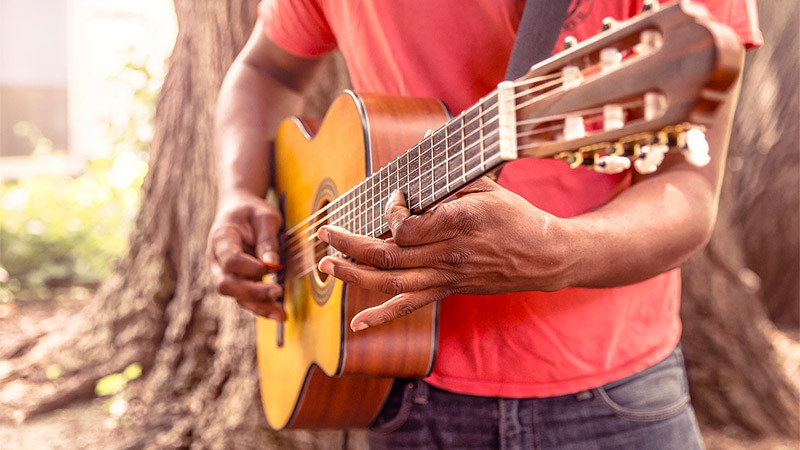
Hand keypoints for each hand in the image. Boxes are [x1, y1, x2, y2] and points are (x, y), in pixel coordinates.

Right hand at [207, 190, 285, 319]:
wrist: (238, 210)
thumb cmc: (252, 211)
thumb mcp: (265, 216)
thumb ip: (267, 240)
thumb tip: (272, 265)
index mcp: (221, 238)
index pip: (229, 259)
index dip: (249, 267)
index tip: (272, 268)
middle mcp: (217, 260)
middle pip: (227, 284)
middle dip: (252, 292)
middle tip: (278, 292)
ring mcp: (224, 273)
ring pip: (236, 296)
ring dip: (259, 306)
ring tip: (281, 314)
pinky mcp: (236, 281)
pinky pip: (245, 299)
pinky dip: (261, 306)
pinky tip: (278, 313)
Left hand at [316, 177, 570, 330]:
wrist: (543, 256)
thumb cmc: (516, 217)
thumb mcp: (487, 186)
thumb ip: (451, 175)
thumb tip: (422, 146)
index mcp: (457, 224)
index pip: (405, 228)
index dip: (389, 213)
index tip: (393, 199)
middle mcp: (447, 255)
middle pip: (387, 256)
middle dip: (349, 244)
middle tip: (324, 234)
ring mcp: (446, 277)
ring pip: (390, 282)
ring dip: (354, 275)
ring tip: (327, 266)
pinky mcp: (447, 290)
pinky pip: (410, 306)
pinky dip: (382, 316)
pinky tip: (358, 324)